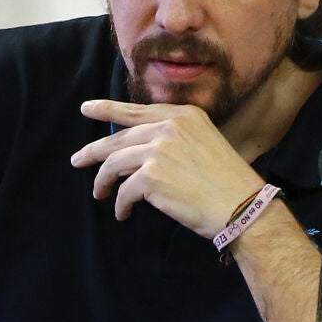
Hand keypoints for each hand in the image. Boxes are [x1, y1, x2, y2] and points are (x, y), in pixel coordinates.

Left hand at [72, 99, 263, 236]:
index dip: (107, 109)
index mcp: (182, 115)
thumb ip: (172, 138)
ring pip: (114, 164)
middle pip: (118, 138)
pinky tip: (123, 212)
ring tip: (100, 193)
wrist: (243, 207)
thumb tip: (136, 148)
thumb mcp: (203, 143)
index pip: (136, 111)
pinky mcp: (150, 176)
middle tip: (78, 160)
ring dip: (103, 181)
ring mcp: (158, 150)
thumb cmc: (227, 182)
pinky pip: (124, 190)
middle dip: (94, 151)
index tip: (86, 109)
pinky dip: (120, 203)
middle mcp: (168, 127)